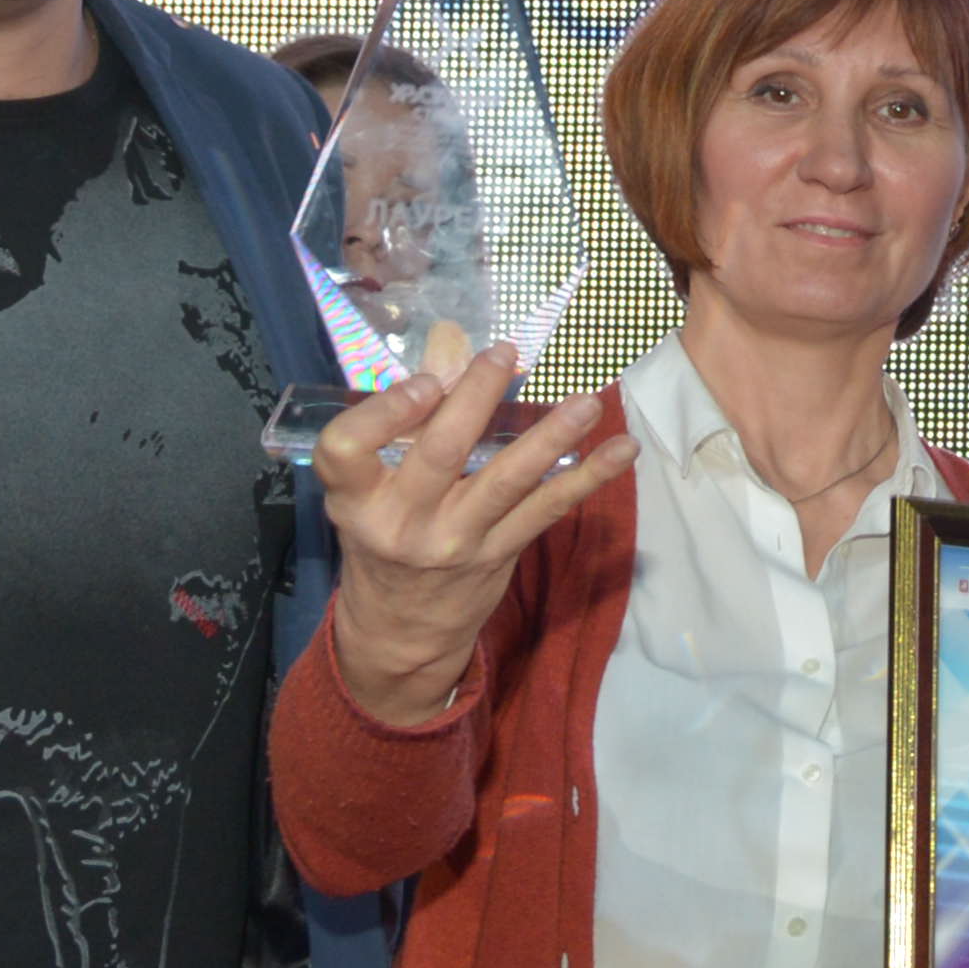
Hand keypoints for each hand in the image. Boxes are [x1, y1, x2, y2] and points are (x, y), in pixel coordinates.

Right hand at [311, 335, 626, 727]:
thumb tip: (451, 337)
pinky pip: (547, 510)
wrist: (403, 630)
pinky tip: (622, 451)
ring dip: (551, 438)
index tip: (425, 382)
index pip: (346, 449)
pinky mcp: (500, 553)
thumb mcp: (372, 486)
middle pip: (440, 453)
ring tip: (586, 403)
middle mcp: (403, 522)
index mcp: (356, 500)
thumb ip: (410, 414)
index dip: (384, 411)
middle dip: (475, 399)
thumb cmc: (384, 536)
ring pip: (506, 481)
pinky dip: (588, 478)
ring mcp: (456, 541)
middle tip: (503, 354)